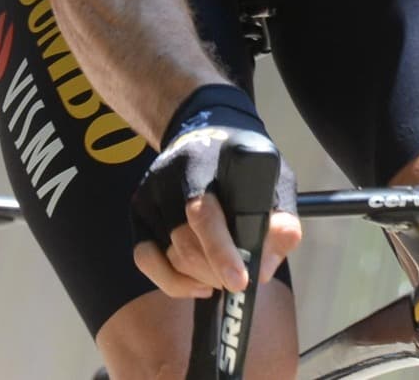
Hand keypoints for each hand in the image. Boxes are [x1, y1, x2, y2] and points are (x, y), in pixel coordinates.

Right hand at [129, 86, 300, 298]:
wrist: (203, 135)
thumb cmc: (244, 165)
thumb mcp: (274, 179)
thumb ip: (280, 219)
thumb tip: (263, 268)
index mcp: (204, 162)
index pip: (204, 211)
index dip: (221, 250)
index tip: (241, 281)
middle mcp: (169, 176)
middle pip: (185, 242)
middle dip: (215, 272)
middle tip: (237, 282)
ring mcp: (150, 194)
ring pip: (169, 255)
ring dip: (200, 277)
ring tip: (222, 277)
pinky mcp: (138, 211)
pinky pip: (146, 259)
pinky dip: (172, 282)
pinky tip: (198, 283)